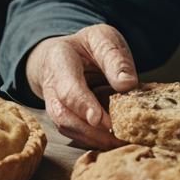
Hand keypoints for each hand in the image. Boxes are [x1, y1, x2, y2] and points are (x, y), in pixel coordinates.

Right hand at [24, 26, 137, 148]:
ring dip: (94, 139)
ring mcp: (55, 106)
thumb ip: (114, 58)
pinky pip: (76, 134)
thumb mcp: (103, 38)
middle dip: (90, 129)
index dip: (82, 104)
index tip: (97, 119)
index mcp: (59, 60)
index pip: (67, 86)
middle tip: (117, 136)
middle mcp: (51, 87)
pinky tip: (115, 140)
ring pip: (69, 129)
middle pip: (63, 115)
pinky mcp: (64, 120)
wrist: (66, 54)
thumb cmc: (87, 45)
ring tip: (121, 140)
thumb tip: (127, 84)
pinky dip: (95, 140)